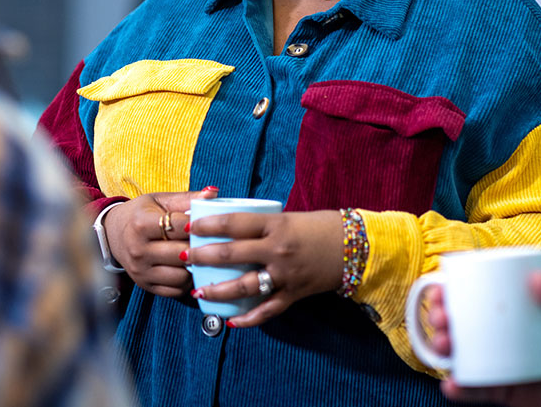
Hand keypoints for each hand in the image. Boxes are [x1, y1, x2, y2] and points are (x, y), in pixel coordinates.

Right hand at [103, 188, 216, 297]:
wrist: (113, 234)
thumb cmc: (141, 214)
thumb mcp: (160, 200)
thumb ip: (187, 198)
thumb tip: (213, 192)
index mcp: (142, 223)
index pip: (180, 226)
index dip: (199, 224)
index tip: (209, 223)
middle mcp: (138, 249)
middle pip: (181, 253)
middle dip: (199, 247)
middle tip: (210, 242)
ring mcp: (140, 270)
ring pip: (181, 275)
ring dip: (194, 267)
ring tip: (198, 256)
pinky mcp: (145, 285)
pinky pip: (175, 291)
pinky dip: (187, 282)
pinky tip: (188, 269)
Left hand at [185, 209, 342, 327]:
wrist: (356, 246)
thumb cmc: (320, 226)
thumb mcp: (288, 217)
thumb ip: (262, 224)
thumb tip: (231, 226)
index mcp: (275, 224)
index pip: (234, 223)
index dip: (209, 226)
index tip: (189, 227)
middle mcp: (277, 249)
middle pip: (232, 254)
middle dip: (204, 257)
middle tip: (184, 258)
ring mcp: (285, 274)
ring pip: (245, 286)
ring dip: (219, 290)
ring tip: (199, 291)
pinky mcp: (294, 294)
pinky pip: (268, 310)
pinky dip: (249, 319)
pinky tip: (232, 322)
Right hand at [437, 274, 540, 406]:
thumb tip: (535, 278)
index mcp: (511, 311)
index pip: (473, 295)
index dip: (449, 291)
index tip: (440, 290)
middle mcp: (498, 335)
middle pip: (459, 323)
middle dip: (439, 318)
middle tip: (440, 318)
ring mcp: (498, 362)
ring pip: (460, 354)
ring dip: (442, 349)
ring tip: (444, 347)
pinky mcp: (502, 390)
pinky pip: (476, 391)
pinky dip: (459, 390)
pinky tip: (451, 385)